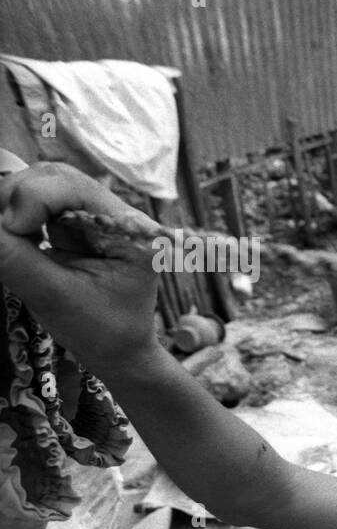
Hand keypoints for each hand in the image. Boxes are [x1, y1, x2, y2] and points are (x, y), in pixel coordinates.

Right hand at [0, 163, 161, 372]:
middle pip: (54, 177)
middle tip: (2, 230)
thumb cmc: (100, 331)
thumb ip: (15, 259)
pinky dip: (16, 215)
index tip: (12, 230)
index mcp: (131, 230)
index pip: (73, 187)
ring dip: (12, 204)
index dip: (32, 198)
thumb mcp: (55, 298)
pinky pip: (37, 204)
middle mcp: (116, 215)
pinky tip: (15, 237)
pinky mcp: (75, 226)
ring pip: (42, 185)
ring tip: (7, 236)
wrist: (119, 352)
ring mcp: (95, 218)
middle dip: (16, 196)